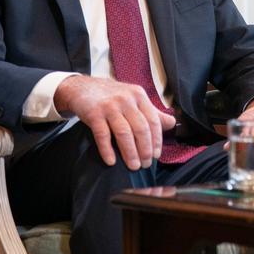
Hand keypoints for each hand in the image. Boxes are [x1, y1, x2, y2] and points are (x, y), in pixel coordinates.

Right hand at [54, 75, 175, 169]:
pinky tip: (111, 161)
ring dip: (130, 152)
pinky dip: (107, 150)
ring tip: (133, 166)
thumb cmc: (110, 96)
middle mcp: (126, 99)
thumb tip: (172, 123)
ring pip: (124, 133)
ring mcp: (109, 106)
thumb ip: (152, 111)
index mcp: (139, 96)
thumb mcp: (133, 98)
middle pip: (141, 128)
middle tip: (145, 164)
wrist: (81, 87)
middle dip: (145, 149)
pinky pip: (102, 135)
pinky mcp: (93, 113)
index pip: (153, 121)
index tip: (156, 155)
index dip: (156, 140)